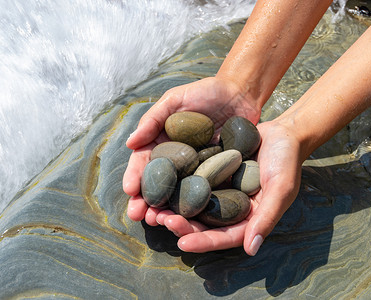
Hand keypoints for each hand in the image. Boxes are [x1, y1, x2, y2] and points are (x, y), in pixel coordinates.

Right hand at [123, 76, 260, 223]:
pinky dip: (195, 206)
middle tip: (137, 215)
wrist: (241, 94)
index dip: (135, 176)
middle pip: (158, 183)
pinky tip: (188, 218)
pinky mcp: (216, 174)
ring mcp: (196, 169)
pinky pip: (204, 192)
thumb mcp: (176, 99)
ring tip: (157, 222)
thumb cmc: (206, 92)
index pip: (144, 161)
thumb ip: (153, 119)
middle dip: (146, 200)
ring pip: (178, 193)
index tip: (129, 191)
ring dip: (165, 208)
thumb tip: (130, 144)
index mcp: (162, 141)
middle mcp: (177, 159)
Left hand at [150, 120, 302, 255]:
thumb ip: (266, 218)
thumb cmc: (286, 161)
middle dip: (181, 225)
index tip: (183, 243)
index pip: (224, 237)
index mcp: (248, 218)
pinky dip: (177, 185)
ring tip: (153, 207)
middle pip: (203, 224)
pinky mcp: (211, 173)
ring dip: (173, 208)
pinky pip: (192, 182)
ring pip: (193, 205)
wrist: (282, 133)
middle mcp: (230, 208)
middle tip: (160, 220)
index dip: (204, 242)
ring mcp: (219, 191)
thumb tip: (250, 250)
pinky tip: (160, 182)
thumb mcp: (280, 188)